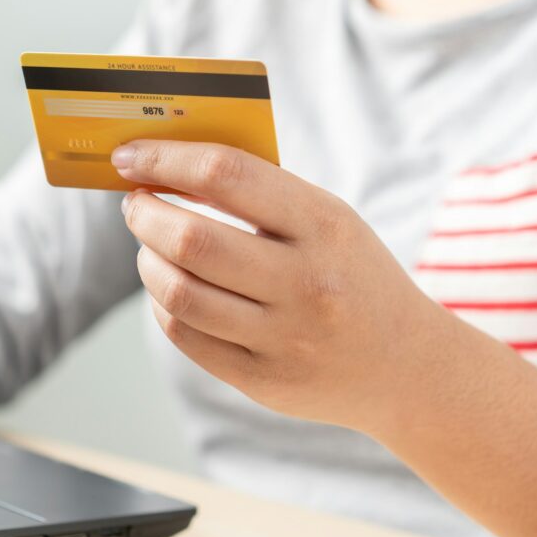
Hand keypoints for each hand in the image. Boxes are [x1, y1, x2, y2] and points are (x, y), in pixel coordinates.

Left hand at [112, 140, 453, 432]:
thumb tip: (168, 168)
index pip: (226, 175)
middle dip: (144, 215)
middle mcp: (307, 283)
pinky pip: (186, 336)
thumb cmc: (352, 275)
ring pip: (178, 293)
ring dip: (146, 261)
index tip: (130, 155)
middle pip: (191, 240)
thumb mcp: (329, 220)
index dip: (164, 159)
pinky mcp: (264, 381)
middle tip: (135, 205)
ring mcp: (286, 338)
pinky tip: (168, 288)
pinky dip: (162, 304)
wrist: (407, 365)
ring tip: (149, 247)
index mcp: (325, 224)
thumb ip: (260, 194)